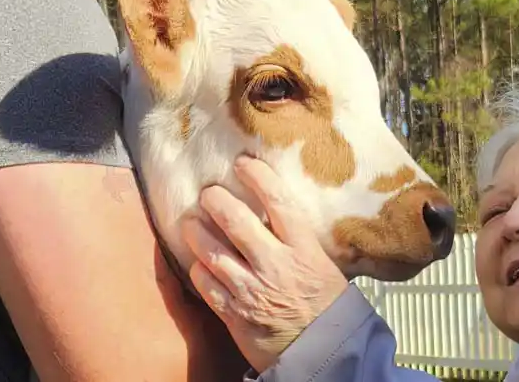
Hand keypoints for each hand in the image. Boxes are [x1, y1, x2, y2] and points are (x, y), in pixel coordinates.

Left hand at [182, 156, 349, 372]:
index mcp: (304, 250)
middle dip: (215, 200)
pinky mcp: (234, 313)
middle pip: (235, 220)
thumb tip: (280, 209)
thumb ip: (301, 239)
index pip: (277, 201)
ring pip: (212, 250)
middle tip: (208, 192)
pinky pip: (205, 283)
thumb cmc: (327, 309)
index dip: (257, 176)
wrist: (323, 356)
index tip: (243, 163)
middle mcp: (275, 266)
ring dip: (196, 230)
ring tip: (191, 221)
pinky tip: (198, 260)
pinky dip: (198, 268)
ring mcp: (251, 290)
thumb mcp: (326, 266)